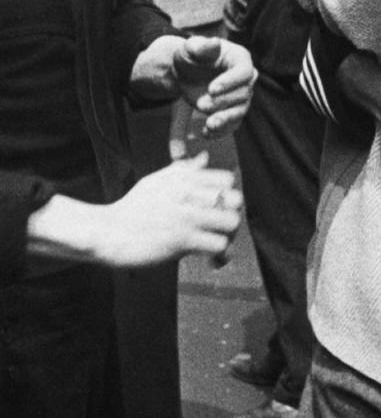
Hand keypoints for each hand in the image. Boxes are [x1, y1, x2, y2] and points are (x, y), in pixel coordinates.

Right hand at [92, 156, 242, 266]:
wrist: (107, 232)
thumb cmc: (132, 208)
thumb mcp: (156, 181)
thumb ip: (183, 170)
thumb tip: (204, 157)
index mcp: (183, 178)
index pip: (227, 179)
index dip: (226, 194)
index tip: (216, 208)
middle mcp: (187, 194)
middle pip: (235, 199)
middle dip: (231, 215)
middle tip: (219, 228)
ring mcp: (186, 217)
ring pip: (232, 222)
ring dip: (229, 236)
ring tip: (216, 244)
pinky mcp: (183, 240)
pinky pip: (220, 245)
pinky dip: (220, 255)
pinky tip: (210, 260)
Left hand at [131, 35, 256, 135]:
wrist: (185, 73)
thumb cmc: (190, 56)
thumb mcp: (190, 49)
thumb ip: (200, 46)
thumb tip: (214, 43)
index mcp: (239, 58)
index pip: (244, 72)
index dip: (230, 82)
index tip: (211, 89)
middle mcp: (245, 78)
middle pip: (243, 94)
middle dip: (222, 102)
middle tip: (201, 104)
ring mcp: (241, 96)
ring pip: (240, 111)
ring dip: (225, 119)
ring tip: (209, 125)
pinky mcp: (233, 110)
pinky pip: (232, 123)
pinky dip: (221, 130)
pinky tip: (206, 133)